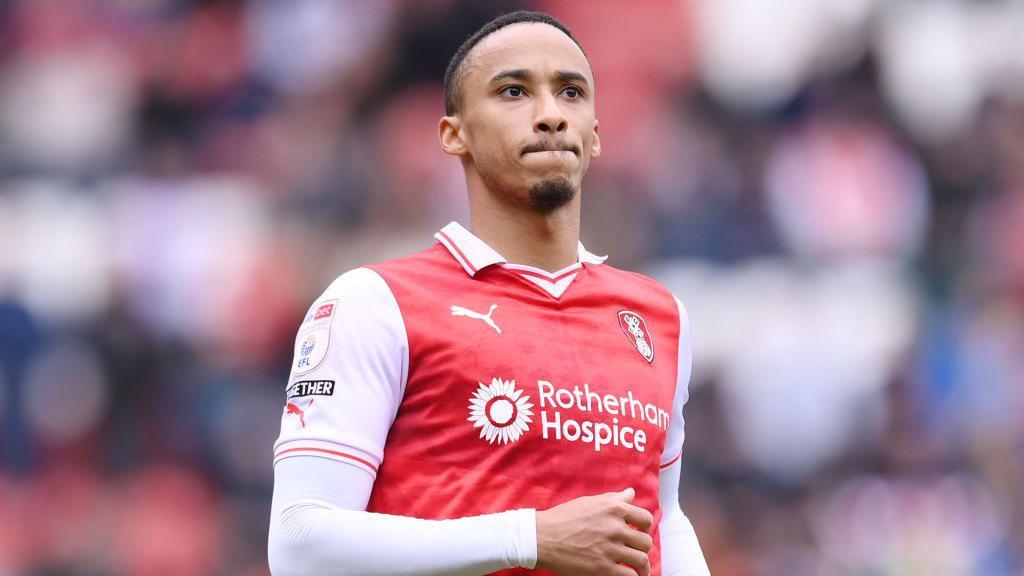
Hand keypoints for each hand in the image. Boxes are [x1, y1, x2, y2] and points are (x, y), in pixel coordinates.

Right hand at [535, 487, 653, 575]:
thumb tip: (631, 493)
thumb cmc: (563, 518)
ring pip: (641, 560)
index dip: (644, 527)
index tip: (639, 533)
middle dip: (642, 548)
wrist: (541, 538)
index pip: (645, 518)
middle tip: (636, 552)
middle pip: (645, 541)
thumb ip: (614, 499)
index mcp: (613, 508)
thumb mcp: (589, 502)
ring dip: (642, 567)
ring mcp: (610, 549)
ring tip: (639, 571)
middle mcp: (615, 527)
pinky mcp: (603, 569)